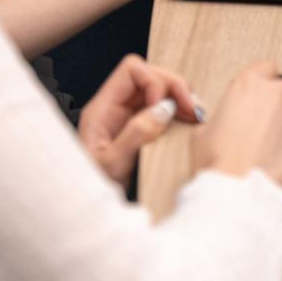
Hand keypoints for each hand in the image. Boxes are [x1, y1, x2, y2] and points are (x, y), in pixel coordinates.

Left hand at [78, 54, 202, 185]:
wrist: (86, 209)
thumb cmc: (92, 186)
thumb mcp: (112, 164)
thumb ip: (136, 134)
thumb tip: (164, 109)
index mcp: (102, 108)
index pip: (131, 70)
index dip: (153, 82)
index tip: (164, 108)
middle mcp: (115, 107)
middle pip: (150, 75)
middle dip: (174, 87)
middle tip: (192, 109)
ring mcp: (128, 116)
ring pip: (159, 90)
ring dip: (180, 97)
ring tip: (195, 114)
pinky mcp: (140, 128)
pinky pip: (162, 108)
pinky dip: (179, 110)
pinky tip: (189, 121)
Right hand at [195, 60, 281, 187]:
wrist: (238, 189)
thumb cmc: (219, 164)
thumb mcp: (203, 133)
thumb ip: (219, 119)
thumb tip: (221, 124)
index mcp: (249, 85)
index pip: (266, 68)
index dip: (267, 82)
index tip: (266, 93)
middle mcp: (278, 93)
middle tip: (277, 123)